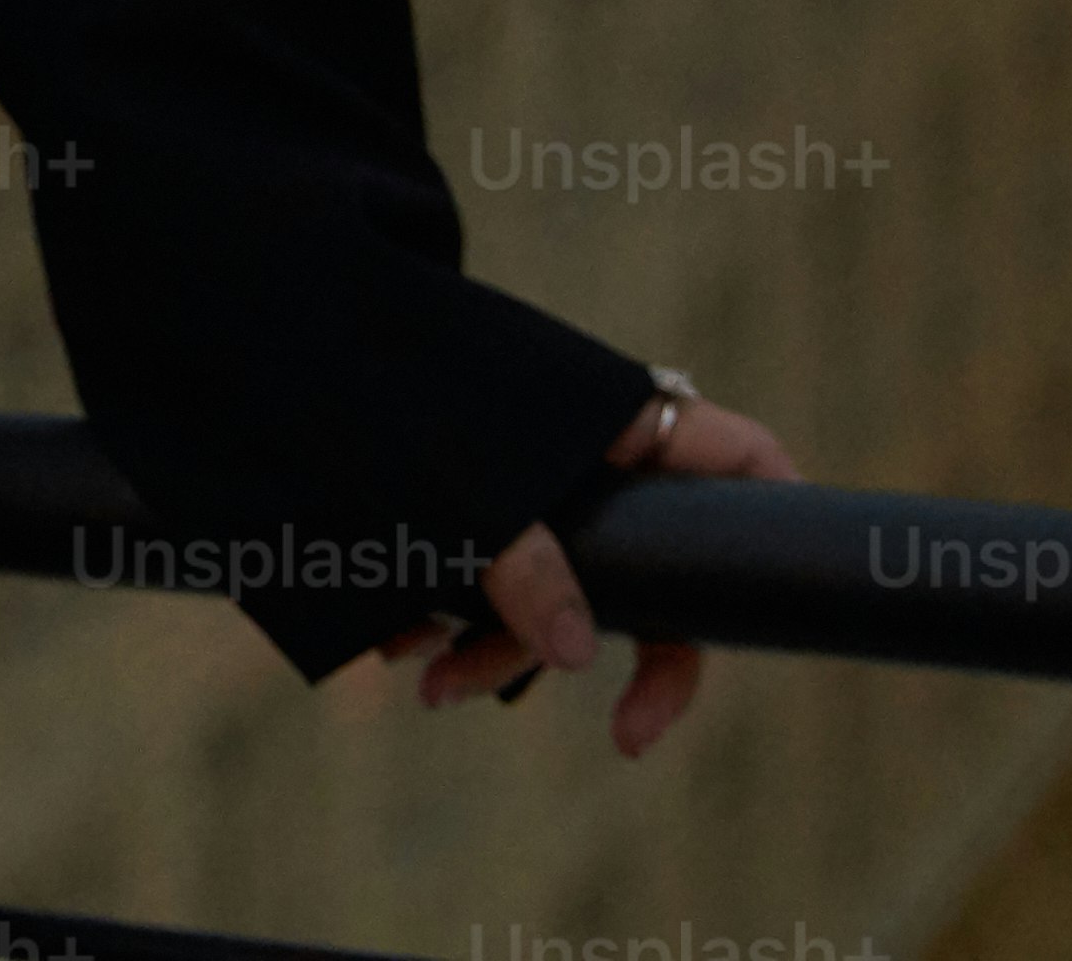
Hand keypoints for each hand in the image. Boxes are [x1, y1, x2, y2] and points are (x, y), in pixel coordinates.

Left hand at [368, 378, 790, 757]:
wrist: (289, 335)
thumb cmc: (387, 384)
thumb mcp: (469, 479)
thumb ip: (529, 567)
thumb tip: (579, 659)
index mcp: (625, 419)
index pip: (741, 462)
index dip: (780, 522)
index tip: (781, 609)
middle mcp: (598, 457)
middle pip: (655, 567)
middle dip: (621, 648)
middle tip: (634, 736)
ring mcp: (539, 484)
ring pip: (559, 587)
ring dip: (501, 647)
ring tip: (430, 683)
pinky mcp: (477, 506)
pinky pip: (492, 578)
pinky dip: (453, 616)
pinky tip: (394, 643)